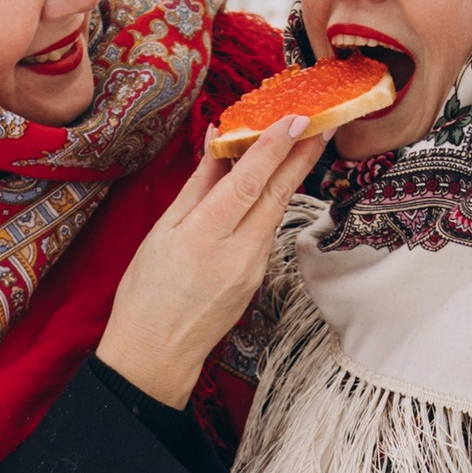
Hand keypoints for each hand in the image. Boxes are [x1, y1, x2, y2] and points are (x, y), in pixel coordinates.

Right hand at [93, 113, 321, 407]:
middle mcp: (237, 254)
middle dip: (303, 155)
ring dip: (288, 175)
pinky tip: (270, 183)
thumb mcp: (163, 231)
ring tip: (298, 140)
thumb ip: (198, 185)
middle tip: (324, 122)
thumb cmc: (147, 291)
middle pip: (277, 195)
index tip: (295, 119)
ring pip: (274, 211)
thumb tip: (217, 140)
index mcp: (205, 238)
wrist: (158, 354)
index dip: (273, 149)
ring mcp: (253, 269)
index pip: (248, 183)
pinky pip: (266, 229)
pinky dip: (270, 202)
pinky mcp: (259, 277)